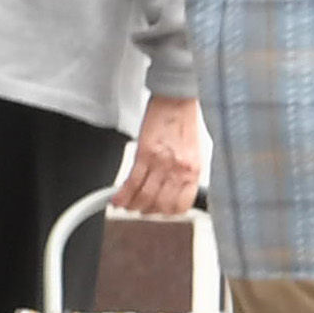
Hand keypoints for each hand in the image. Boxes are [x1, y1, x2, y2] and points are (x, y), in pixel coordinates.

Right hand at [113, 95, 206, 213]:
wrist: (176, 99)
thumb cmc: (185, 122)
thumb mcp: (195, 154)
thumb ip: (187, 175)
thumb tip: (178, 193)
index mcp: (193, 170)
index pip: (180, 206)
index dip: (168, 213)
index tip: (161, 211)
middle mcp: (178, 169)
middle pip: (160, 205)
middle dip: (149, 211)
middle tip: (142, 208)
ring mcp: (160, 163)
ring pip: (144, 197)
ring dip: (134, 205)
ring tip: (129, 204)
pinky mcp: (143, 154)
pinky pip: (131, 182)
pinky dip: (123, 195)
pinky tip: (118, 199)